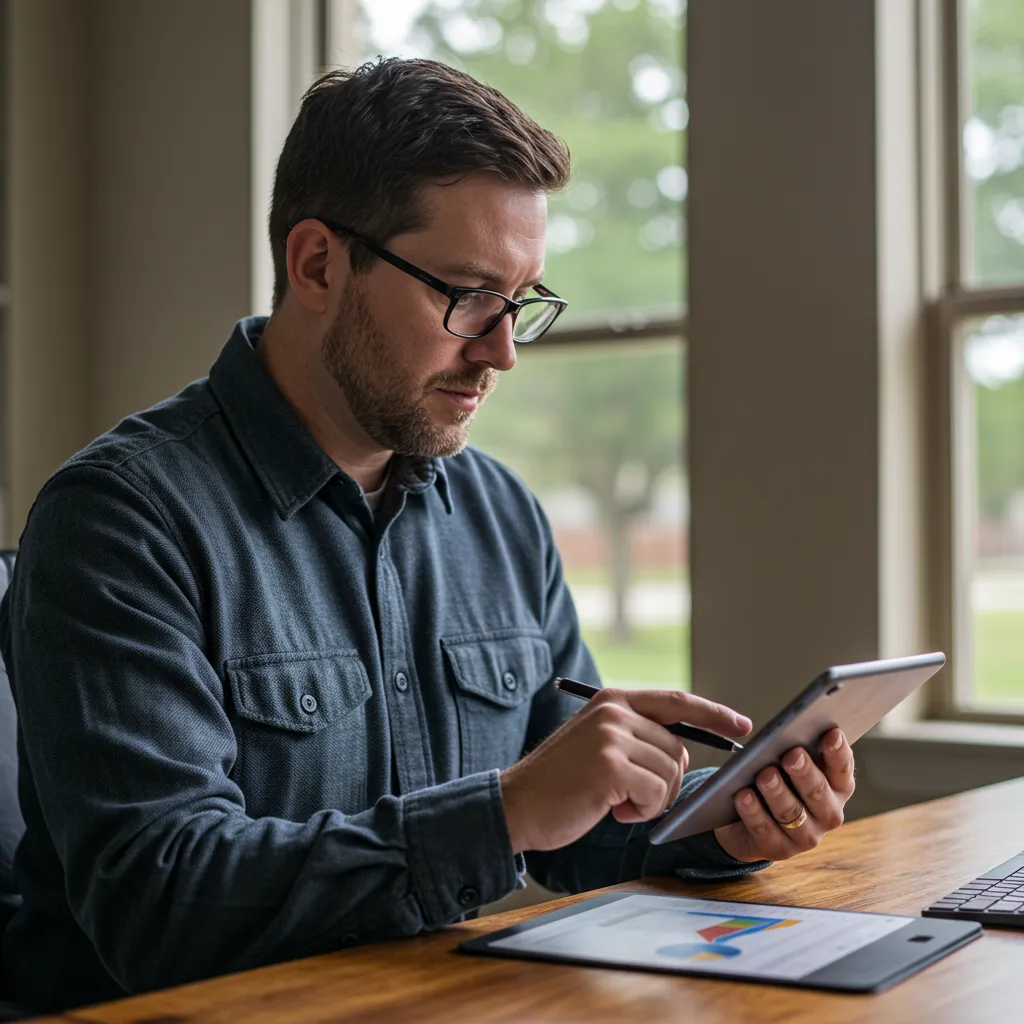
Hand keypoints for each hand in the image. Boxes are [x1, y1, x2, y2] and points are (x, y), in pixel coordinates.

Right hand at [500, 688, 751, 853]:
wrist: (516, 804)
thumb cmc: (559, 783)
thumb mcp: (598, 746)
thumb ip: (637, 738)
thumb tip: (682, 754)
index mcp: (612, 701)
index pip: (676, 700)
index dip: (713, 713)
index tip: (741, 726)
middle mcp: (614, 711)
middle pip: (677, 748)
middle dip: (664, 781)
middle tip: (626, 795)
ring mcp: (612, 736)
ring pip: (670, 774)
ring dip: (650, 800)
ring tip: (613, 801)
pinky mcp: (611, 766)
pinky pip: (657, 794)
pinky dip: (641, 811)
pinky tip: (610, 810)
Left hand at [713, 728, 854, 862]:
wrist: (752, 820)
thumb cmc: (779, 780)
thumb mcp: (790, 764)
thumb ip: (799, 749)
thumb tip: (790, 728)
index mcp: (837, 788)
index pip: (843, 769)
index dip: (838, 752)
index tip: (831, 733)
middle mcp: (828, 814)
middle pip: (818, 793)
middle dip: (804, 773)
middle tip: (791, 755)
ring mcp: (806, 836)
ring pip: (792, 813)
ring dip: (777, 792)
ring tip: (764, 774)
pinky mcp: (779, 849)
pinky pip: (765, 830)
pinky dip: (753, 812)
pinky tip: (743, 796)